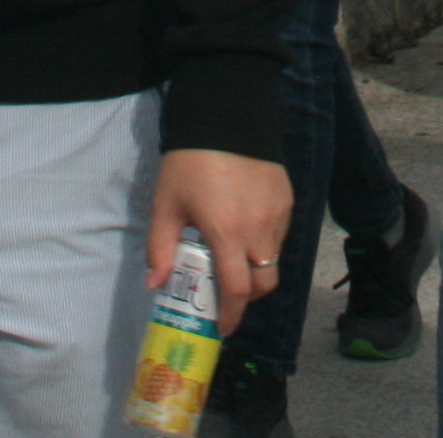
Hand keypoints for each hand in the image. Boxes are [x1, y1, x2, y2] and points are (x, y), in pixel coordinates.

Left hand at [149, 148, 293, 335]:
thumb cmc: (190, 161)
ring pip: (274, 259)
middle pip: (264, 283)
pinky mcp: (287, 199)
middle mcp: (259, 229)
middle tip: (225, 294)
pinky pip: (279, 235)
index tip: (220, 327)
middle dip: (246, 297)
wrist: (227, 115)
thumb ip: (160, 248)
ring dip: (256, 269)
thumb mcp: (166, 204)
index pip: (237, 290)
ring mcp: (277, 214)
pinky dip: (265, 244)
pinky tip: (245, 229)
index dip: (230, 315)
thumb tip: (156, 284)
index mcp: (227, 233)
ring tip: (233, 258)